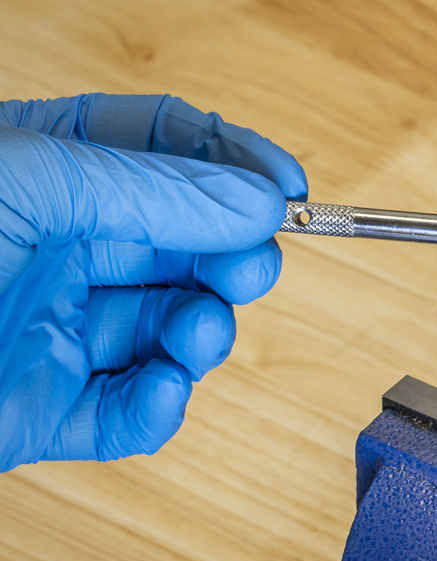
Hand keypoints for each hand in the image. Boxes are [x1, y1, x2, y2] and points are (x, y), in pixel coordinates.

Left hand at [0, 94, 306, 471]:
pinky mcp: (38, 410)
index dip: (230, 163)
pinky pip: (126, 413)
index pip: (160, 148)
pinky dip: (157, 409)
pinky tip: (156, 392)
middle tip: (253, 265)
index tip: (286, 189)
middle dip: (229, 253)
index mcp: (37, 168)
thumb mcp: (23, 184)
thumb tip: (256, 200)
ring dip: (203, 334)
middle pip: (180, 241)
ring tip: (196, 335)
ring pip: (165, 328)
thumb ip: (151, 191)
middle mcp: (48, 244)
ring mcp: (45, 329)